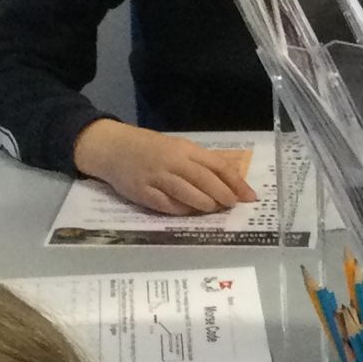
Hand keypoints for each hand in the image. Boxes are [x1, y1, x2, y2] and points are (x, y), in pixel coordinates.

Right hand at [73, 120, 256, 214]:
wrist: (112, 148)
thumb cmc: (149, 149)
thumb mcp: (176, 148)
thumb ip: (199, 163)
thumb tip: (229, 184)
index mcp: (184, 148)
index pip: (217, 165)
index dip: (236, 182)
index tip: (250, 196)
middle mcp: (172, 162)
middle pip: (205, 180)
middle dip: (223, 195)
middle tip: (232, 205)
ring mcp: (156, 177)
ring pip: (188, 194)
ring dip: (205, 205)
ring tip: (213, 209)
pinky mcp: (143, 192)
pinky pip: (167, 205)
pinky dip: (181, 211)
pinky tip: (189, 213)